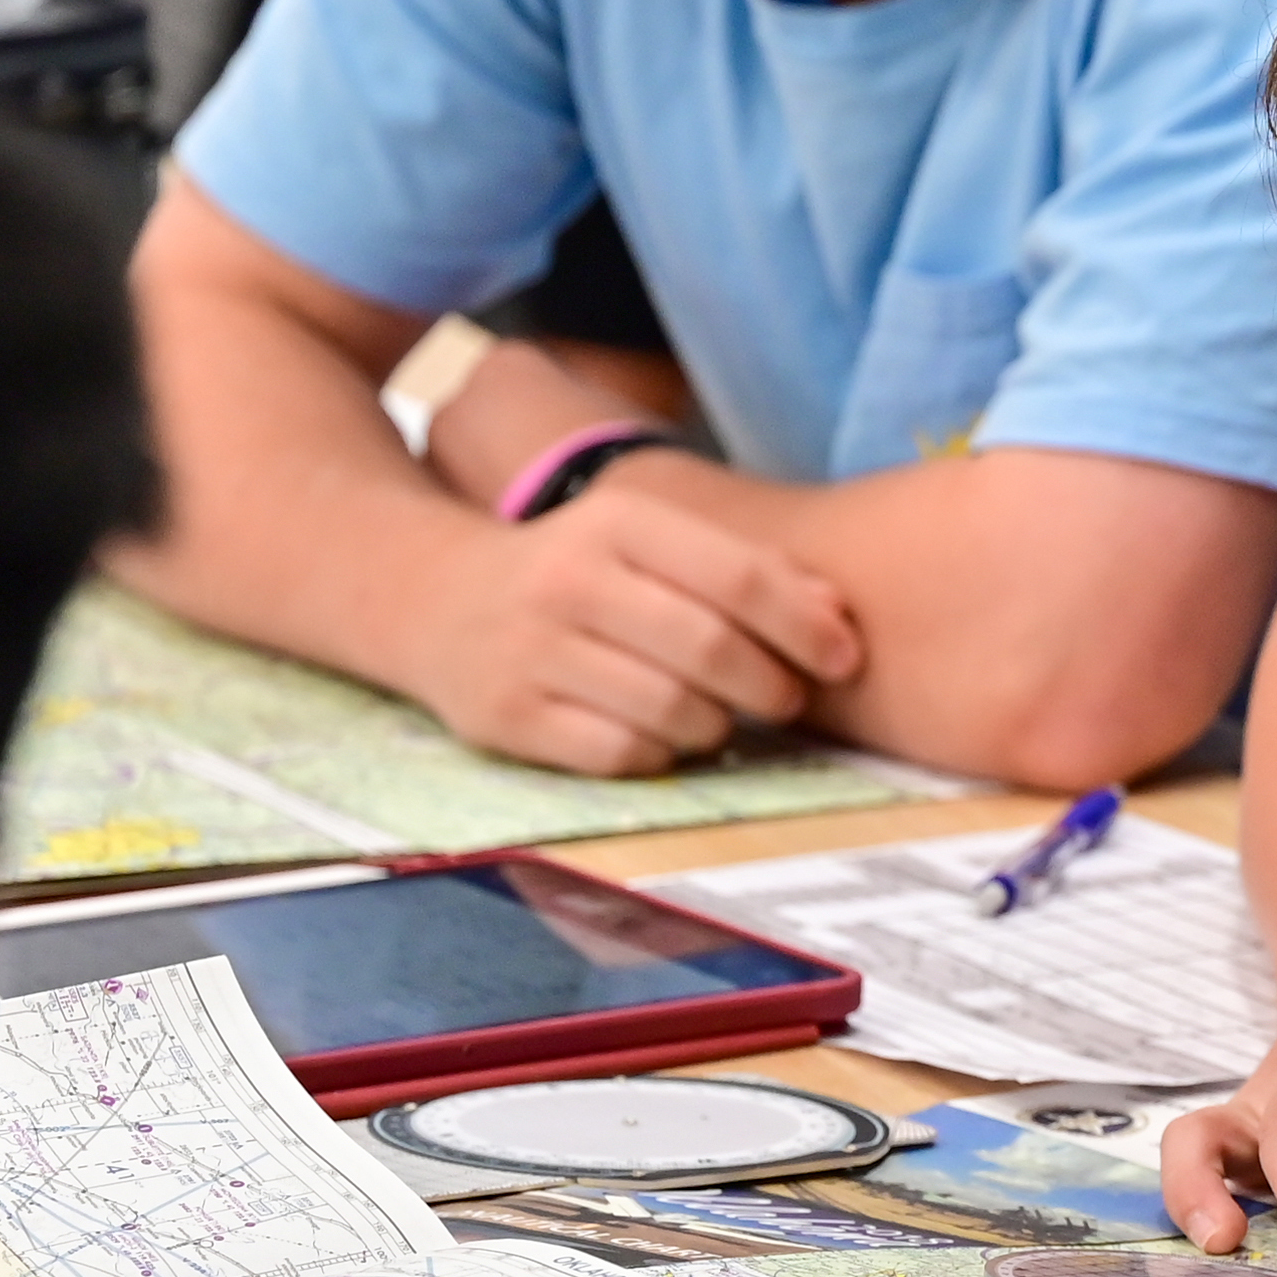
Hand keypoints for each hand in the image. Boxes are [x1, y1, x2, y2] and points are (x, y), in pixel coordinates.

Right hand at [397, 462, 863, 771]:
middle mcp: (570, 580)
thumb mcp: (649, 542)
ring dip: (716, 726)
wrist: (433, 598)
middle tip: (785, 699)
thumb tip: (834, 613)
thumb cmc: (577, 571)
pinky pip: (621, 754)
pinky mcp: (509, 716)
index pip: (740, 578)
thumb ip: (743, 567)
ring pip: (672, 711)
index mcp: (617, 522)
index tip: (843, 658)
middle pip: (711, 650)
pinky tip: (657, 736)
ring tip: (716, 717)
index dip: (807, 626)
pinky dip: (658, 754)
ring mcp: (533, 651)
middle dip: (770, 686)